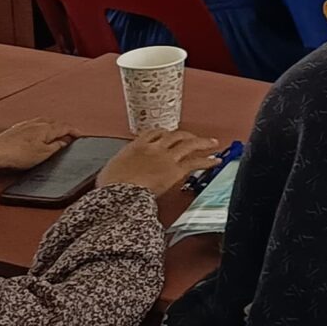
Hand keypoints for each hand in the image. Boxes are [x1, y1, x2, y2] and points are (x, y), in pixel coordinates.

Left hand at [0, 118, 73, 181]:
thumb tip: (64, 142)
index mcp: (47, 128)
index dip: (75, 131)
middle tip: (69, 136)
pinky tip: (37, 134)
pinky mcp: (16, 129)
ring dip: (52, 127)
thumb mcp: (43, 154)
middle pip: (56, 123)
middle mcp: (37, 123)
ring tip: (55, 135)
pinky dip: (40, 128)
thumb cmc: (17, 154)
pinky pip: (34, 125)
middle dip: (64, 128)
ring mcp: (25, 124)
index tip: (80, 135)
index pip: (66, 127)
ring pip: (44, 122)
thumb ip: (57, 147)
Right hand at [97, 128, 223, 196]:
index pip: (154, 133)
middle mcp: (154, 147)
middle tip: (194, 137)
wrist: (119, 192)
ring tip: (213, 143)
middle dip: (186, 135)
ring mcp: (166, 157)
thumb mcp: (111, 170)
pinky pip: (195, 162)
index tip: (168, 135)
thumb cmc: (111, 186)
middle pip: (174, 135)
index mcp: (136, 146)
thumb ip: (121, 166)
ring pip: (189, 144)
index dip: (164, 133)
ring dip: (203, 143)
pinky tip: (215, 161)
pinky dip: (208, 161)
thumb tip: (118, 173)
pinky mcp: (175, 169)